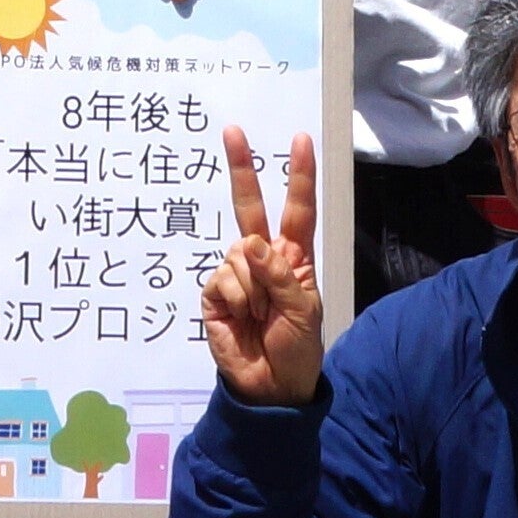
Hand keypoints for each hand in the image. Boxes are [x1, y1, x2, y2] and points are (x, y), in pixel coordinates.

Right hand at [199, 126, 323, 405]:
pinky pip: (223, 278)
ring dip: (254, 287)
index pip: (297, 209)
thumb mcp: (304, 312)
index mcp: (292, 258)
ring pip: (239, 253)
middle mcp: (262, 258)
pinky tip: (241, 317)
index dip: (299, 175)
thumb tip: (253, 245)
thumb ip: (282, 277)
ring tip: (260, 316)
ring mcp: (235, 274)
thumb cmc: (295, 349)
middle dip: (241, 167)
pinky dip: (236, 298)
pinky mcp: (213, 293)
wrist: (271, 387)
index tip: (300, 139)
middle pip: (250, 207)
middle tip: (232, 130)